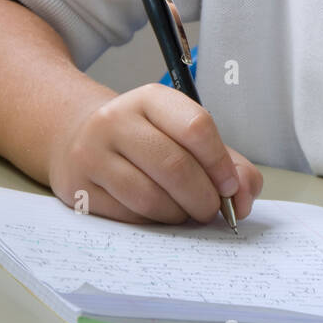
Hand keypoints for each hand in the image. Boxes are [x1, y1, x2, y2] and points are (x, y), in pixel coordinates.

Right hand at [48, 83, 262, 223]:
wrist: (78, 138)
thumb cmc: (144, 140)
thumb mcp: (183, 135)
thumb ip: (226, 162)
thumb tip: (245, 197)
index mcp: (150, 99)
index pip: (196, 127)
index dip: (221, 164)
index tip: (231, 186)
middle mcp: (116, 120)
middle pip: (175, 166)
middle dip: (204, 198)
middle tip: (212, 210)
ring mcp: (92, 154)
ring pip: (151, 197)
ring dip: (179, 214)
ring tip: (185, 212)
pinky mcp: (79, 188)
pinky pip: (129, 216)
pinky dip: (153, 222)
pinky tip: (158, 213)